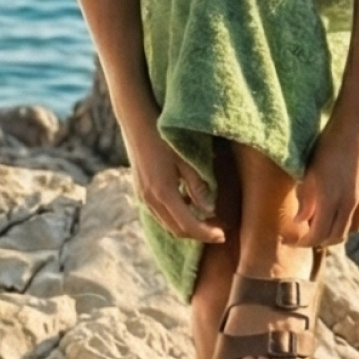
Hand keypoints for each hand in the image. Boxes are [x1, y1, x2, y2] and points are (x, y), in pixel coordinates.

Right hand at [125, 125, 221, 244]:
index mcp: (163, 193)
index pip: (188, 225)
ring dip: (186, 227)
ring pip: (167, 225)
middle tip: (217, 231)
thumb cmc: (164, 138)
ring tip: (206, 221)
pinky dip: (175, 217)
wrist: (136, 124)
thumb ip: (197, 187)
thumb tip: (210, 209)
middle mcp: (150, 200)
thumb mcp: (185, 161)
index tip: (222, 235)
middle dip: (198, 234)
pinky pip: (160, 215)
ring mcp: (143, 197)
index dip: (206, 233)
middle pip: (176, 230)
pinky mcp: (141, 193)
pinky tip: (188, 205)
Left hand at [284, 108, 358, 246]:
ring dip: (337, 233)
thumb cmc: (327, 145)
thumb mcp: (310, 171)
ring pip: (352, 229)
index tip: (289, 239)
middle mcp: (349, 202)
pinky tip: (341, 216)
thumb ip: (306, 200)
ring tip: (323, 228)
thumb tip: (300, 221)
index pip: (317, 235)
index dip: (302, 242)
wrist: (357, 126)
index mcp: (330, 198)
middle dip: (318, 241)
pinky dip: (351, 222)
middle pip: (336, 236)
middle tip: (304, 237)